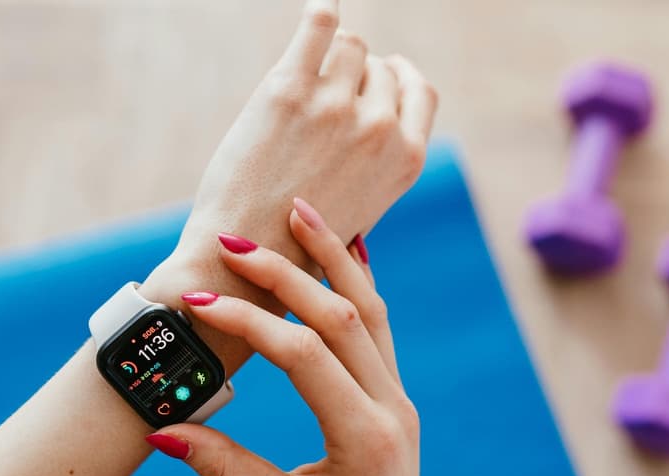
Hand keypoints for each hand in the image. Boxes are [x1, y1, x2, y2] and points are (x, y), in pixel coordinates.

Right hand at [147, 199, 433, 475]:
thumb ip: (225, 468)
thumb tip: (161, 430)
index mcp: (363, 437)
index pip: (302, 356)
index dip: (248, 322)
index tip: (197, 304)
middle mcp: (389, 406)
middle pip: (341, 316)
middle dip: (286, 273)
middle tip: (238, 240)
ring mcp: (397, 397)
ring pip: (370, 311)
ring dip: (334, 259)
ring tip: (301, 211)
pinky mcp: (393, 396)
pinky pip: (379, 327)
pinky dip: (358, 285)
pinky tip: (345, 250)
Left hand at [162, 0, 437, 273]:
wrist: (248, 257)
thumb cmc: (297, 242)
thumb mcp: (360, 210)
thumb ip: (376, 165)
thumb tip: (380, 124)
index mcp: (406, 159)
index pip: (420, 90)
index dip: (398, 78)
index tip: (381, 73)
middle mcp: (380, 128)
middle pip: (379, 66)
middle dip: (357, 72)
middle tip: (326, 91)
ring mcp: (337, 105)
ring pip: (349, 44)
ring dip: (331, 53)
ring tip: (307, 72)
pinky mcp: (290, 89)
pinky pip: (319, 25)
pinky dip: (320, 14)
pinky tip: (316, 11)